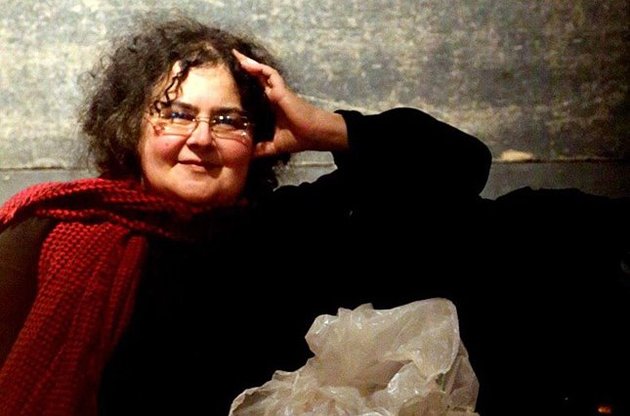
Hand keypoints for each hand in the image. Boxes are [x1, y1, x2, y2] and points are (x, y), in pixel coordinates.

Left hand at [232, 50, 347, 157]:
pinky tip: (248, 64)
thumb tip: (245, 156)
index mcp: (271, 107)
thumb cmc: (299, 138)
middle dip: (244, 68)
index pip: (255, 91)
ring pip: (262, 73)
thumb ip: (261, 148)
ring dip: (249, 64)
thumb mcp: (274, 145)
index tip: (230, 79)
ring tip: (236, 55)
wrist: (315, 134)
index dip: (245, 83)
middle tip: (231, 58)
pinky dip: (259, 68)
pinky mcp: (282, 90)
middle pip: (257, 78)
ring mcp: (278, 91)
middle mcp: (273, 96)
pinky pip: (270, 74)